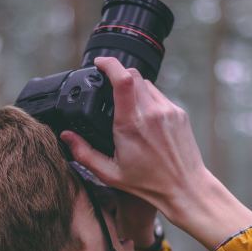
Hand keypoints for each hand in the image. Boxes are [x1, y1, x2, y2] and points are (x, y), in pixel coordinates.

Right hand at [61, 57, 251, 250]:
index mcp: (131, 124)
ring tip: (126, 109)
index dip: (109, 64)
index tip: (99, 63)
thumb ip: (84, 153)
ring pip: (146, 83)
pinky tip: (144, 119)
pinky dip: (148, 100)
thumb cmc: (148, 183)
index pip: (122, 79)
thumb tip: (66, 135)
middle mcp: (151, 112)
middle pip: (133, 74)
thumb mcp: (110, 173)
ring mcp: (168, 110)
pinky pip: (159, 95)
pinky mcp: (178, 113)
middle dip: (118, 75)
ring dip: (133, 88)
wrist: (185, 187)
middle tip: (108, 88)